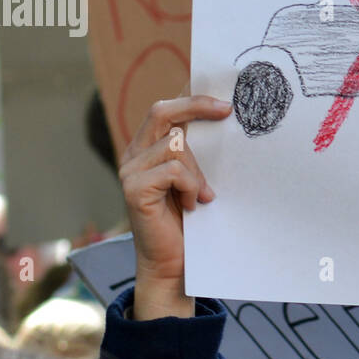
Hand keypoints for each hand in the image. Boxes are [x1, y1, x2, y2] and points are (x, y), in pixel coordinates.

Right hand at [119, 95, 232, 319]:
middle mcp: (134, 155)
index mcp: (147, 148)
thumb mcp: (195, 179)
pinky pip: (173, 171)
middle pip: (162, 111)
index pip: (164, 109)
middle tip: (228, 110)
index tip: (222, 94)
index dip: (189, 96)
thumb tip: (223, 118)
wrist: (175, 264)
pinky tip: (193, 205)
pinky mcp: (133, 189)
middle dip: (197, 105)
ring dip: (197, 170)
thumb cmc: (189, 223)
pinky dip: (190, 186)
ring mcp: (130, 171)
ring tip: (203, 196)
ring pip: (174, 145)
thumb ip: (196, 154)